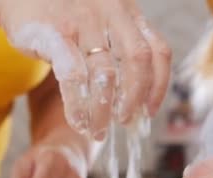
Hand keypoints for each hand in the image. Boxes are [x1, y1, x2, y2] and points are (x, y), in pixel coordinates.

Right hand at [0, 0, 170, 140]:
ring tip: (96, 130)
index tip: (149, 111)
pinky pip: (73, 77)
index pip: (157, 50)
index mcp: (126, 11)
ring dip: (103, 111)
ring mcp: (82, 22)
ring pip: (104, 76)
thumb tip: (135, 97)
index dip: (159, 86)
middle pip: (137, 63)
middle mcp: (110, 13)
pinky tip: (78, 121)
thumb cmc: (61, 13)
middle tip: (124, 122)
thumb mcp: (99, 18)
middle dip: (133, 100)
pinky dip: (77, 105)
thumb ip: (118, 45)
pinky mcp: (54, 34)